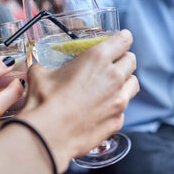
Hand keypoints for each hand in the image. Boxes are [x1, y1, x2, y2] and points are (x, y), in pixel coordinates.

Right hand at [22, 29, 138, 172]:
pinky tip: (100, 109)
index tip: (119, 40)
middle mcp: (113, 77)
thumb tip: (39, 70)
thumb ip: (45, 67)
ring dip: (124, 81)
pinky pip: (123, 108)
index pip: (124, 39)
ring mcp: (119, 101)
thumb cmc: (44, 102)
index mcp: (97, 58)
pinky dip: (114, 106)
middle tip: (110, 64)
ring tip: (109, 86)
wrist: (47, 136)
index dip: (122, 38)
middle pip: (131, 60)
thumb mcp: (39, 75)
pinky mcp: (117, 121)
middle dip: (123, 59)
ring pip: (133, 83)